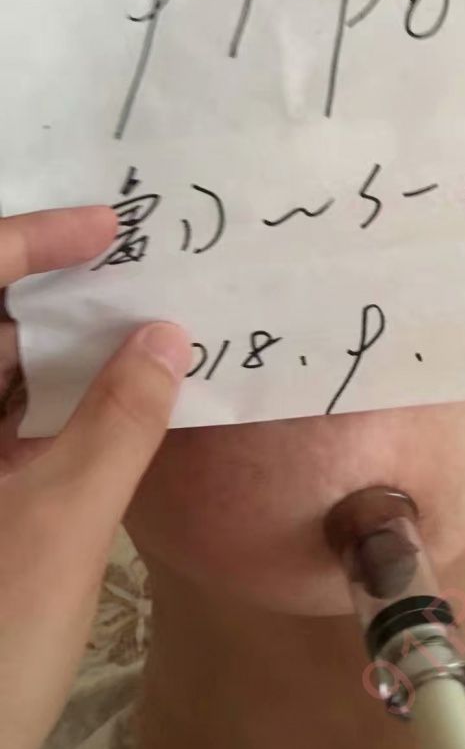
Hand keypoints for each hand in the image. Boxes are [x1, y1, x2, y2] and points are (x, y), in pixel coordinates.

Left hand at [0, 206, 190, 748]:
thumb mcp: (62, 521)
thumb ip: (119, 423)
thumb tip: (165, 338)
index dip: (30, 243)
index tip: (108, 227)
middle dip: (58, 287)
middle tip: (138, 267)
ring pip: (10, 377)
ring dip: (73, 347)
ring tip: (145, 318)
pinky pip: (25, 425)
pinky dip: (75, 403)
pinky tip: (128, 394)